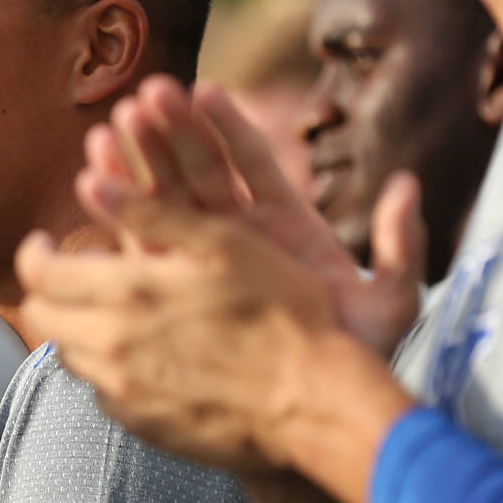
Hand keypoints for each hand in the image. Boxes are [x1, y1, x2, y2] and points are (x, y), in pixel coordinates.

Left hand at [15, 208, 341, 473]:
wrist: (313, 403)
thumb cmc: (281, 313)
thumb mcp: (224, 244)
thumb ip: (152, 211)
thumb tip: (91, 183)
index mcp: (125, 292)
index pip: (38, 272)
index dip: (35, 251)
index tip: (48, 242)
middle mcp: (110, 346)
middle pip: (42, 316)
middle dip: (48, 290)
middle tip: (74, 275)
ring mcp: (124, 392)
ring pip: (67, 355)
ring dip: (76, 328)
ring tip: (109, 312)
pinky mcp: (143, 426)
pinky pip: (101, 392)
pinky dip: (107, 368)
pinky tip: (140, 355)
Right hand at [79, 75, 425, 356]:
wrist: (316, 411)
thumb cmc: (353, 361)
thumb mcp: (392, 302)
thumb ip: (403, 244)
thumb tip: (409, 186)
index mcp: (290, 229)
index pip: (254, 165)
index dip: (230, 128)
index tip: (205, 91)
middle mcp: (245, 239)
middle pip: (203, 173)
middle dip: (173, 133)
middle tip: (146, 94)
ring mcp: (208, 264)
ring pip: (169, 203)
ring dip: (141, 161)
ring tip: (114, 123)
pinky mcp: (181, 290)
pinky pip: (147, 247)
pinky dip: (123, 214)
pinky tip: (94, 182)